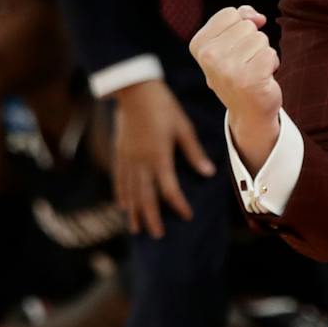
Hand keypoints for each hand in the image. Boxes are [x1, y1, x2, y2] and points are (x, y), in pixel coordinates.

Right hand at [112, 78, 215, 237]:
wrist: (134, 90)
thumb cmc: (163, 107)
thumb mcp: (183, 127)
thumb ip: (193, 152)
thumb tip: (208, 173)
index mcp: (159, 156)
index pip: (169, 188)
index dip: (178, 204)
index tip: (186, 216)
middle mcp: (141, 162)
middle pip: (145, 196)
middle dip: (151, 217)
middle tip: (156, 236)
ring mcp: (127, 158)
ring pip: (130, 191)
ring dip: (134, 212)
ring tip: (136, 229)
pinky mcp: (119, 153)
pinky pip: (119, 179)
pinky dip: (121, 194)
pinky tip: (123, 206)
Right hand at [190, 4, 282, 166]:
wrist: (248, 112)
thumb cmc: (240, 72)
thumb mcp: (231, 42)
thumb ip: (240, 18)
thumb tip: (258, 17)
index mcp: (199, 45)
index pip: (230, 14)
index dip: (240, 27)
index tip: (235, 50)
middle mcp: (209, 57)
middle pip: (247, 26)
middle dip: (252, 42)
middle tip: (245, 64)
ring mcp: (228, 69)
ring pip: (260, 39)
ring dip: (263, 54)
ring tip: (253, 71)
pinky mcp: (249, 80)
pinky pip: (271, 54)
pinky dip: (272, 65)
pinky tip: (262, 79)